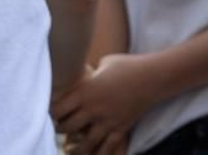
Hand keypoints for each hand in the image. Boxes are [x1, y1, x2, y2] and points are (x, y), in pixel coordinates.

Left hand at [51, 53, 165, 153]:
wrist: (156, 75)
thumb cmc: (130, 65)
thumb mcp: (106, 62)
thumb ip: (92, 73)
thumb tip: (83, 74)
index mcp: (87, 90)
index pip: (57, 109)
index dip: (51, 113)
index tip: (52, 112)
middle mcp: (94, 108)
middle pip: (66, 127)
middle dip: (61, 129)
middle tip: (61, 128)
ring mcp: (108, 120)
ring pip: (84, 143)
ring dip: (75, 147)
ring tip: (71, 147)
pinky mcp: (121, 127)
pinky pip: (107, 147)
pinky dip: (99, 153)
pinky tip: (93, 154)